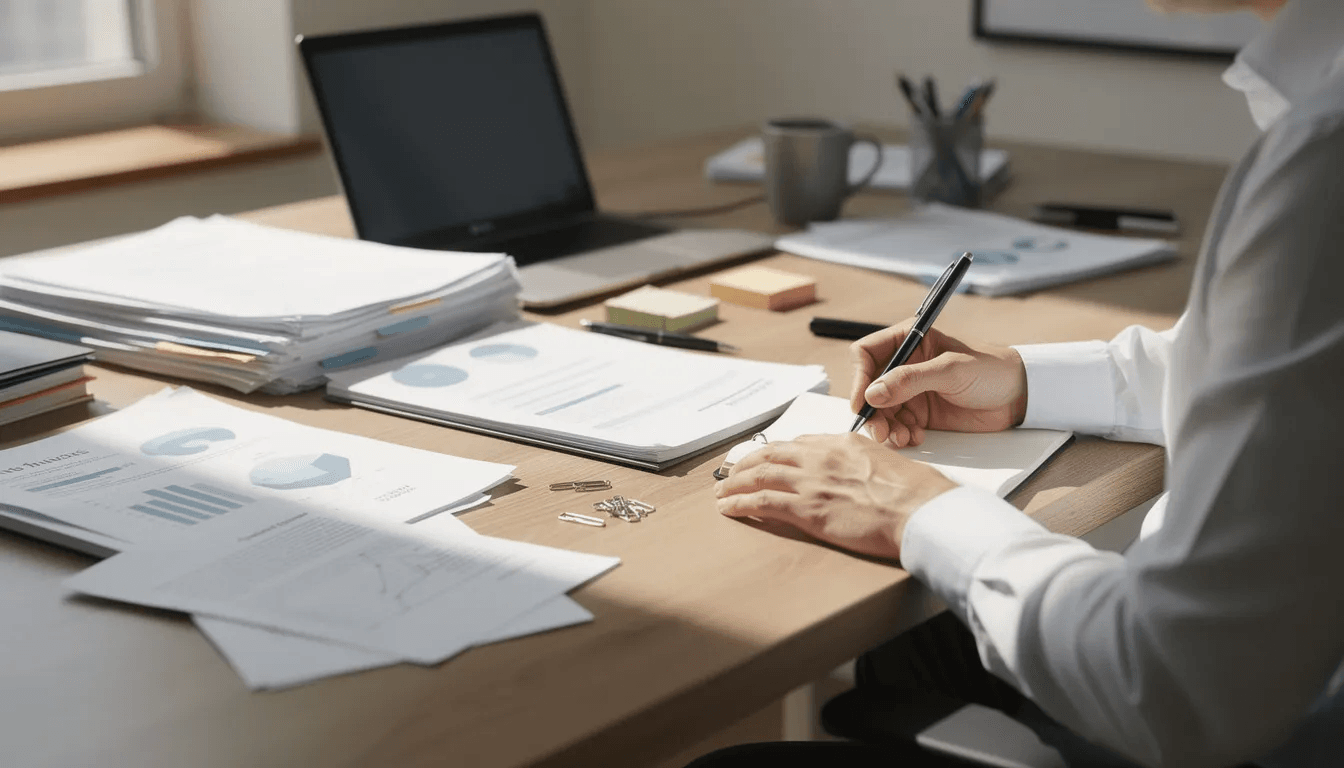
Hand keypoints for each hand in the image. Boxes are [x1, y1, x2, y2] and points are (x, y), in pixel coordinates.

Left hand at [715, 433, 956, 560]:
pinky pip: (760, 503)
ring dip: (734, 483)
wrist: (920, 511)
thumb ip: (866, 464)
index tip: (767, 460)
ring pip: (759, 475)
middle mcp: (821, 457)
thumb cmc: (917, 494)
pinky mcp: (805, 509)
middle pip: (771, 454)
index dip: (777, 453)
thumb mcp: (890, 463)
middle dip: (747, 464)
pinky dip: (739, 504)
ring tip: (721, 491)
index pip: (799, 443)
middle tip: (733, 472)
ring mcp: (811, 482)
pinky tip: (727, 508)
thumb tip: (862, 475)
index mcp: (842, 443)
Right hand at [850, 319, 1027, 446]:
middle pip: (869, 388)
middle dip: (872, 411)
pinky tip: (916, 438)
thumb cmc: (991, 370)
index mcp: (908, 340)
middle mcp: (904, 365)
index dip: (860, 377)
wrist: (1020, 396)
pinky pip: (897, 426)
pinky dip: (901, 435)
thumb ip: (911, 380)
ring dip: (886, 427)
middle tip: (881, 430)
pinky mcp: (920, 414)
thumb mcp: (951, 370)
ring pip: (881, 411)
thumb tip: (873, 394)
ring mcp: (911, 391)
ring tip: (903, 438)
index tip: (863, 401)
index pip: (867, 354)